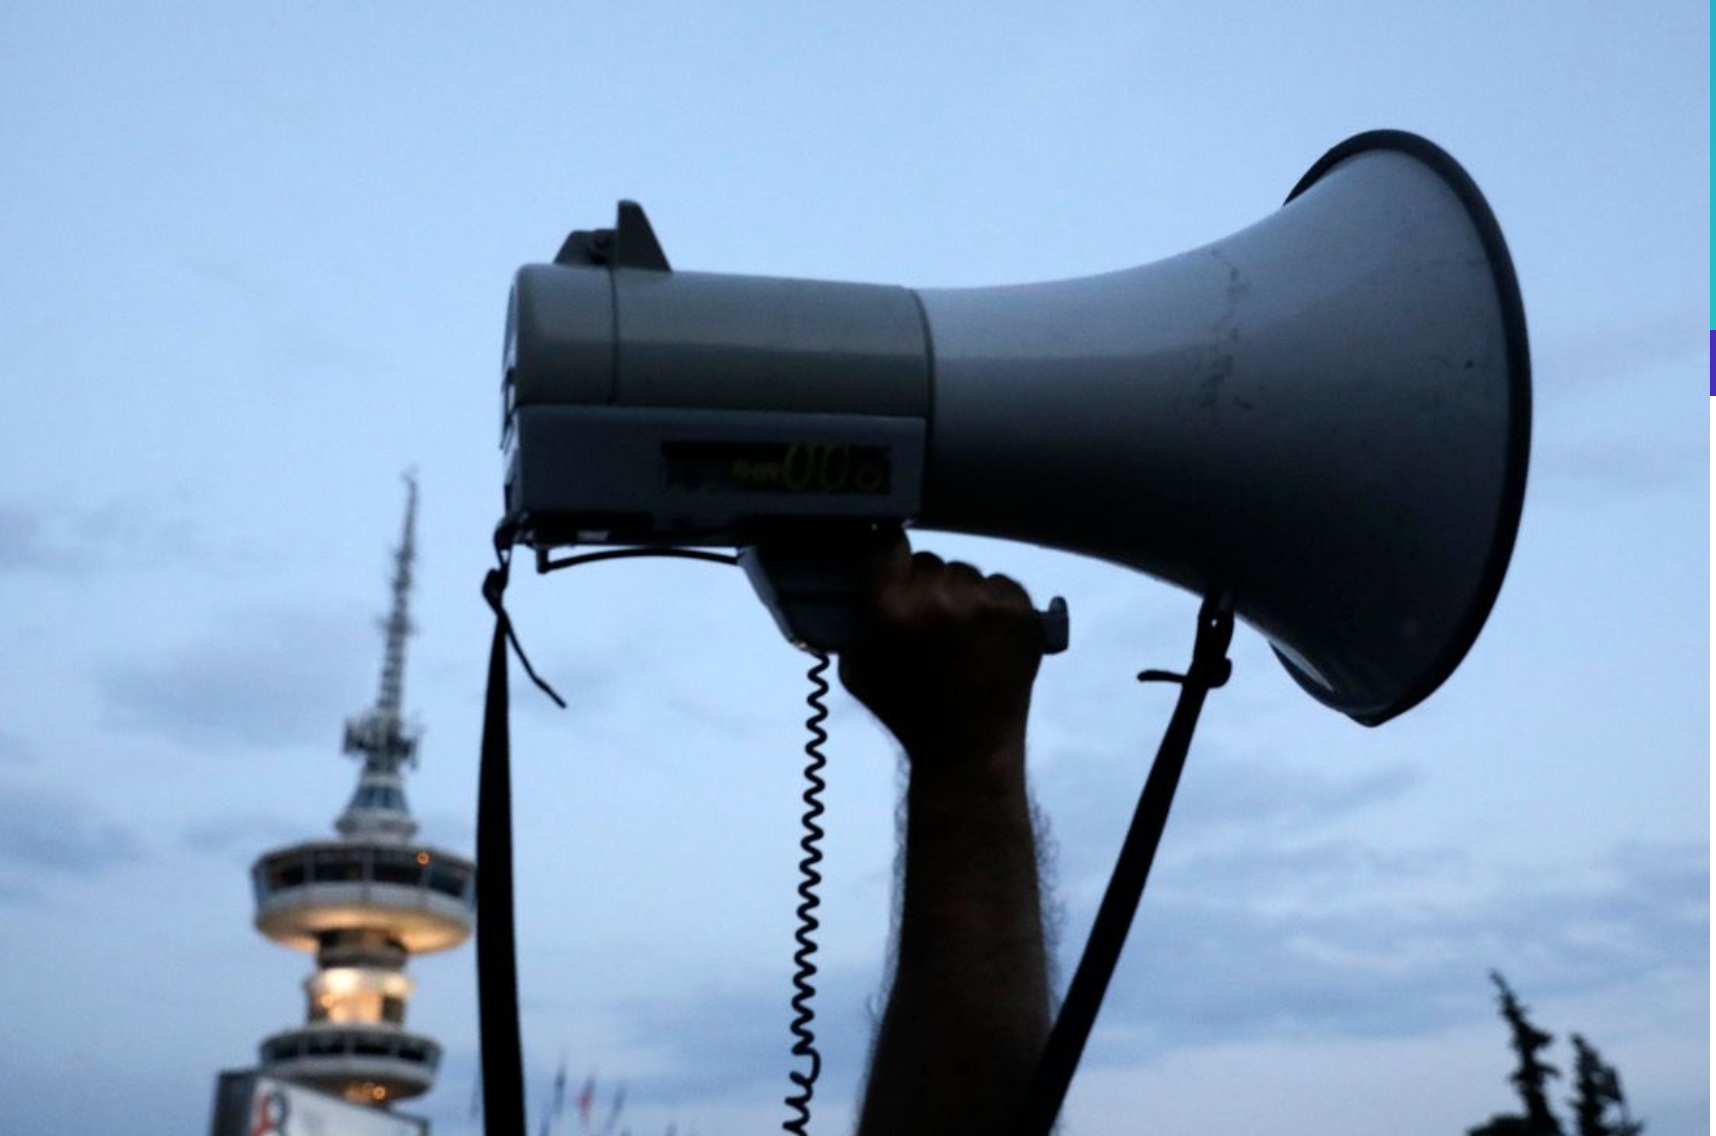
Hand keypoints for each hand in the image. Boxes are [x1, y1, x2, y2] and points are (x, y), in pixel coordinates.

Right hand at [838, 528, 1043, 769]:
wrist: (969, 750)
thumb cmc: (908, 710)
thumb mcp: (858, 667)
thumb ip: (851, 618)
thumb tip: (848, 574)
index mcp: (891, 611)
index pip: (886, 543)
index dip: (887, 556)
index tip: (891, 565)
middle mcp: (939, 601)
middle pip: (928, 561)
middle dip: (924, 587)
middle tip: (927, 625)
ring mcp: (985, 605)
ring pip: (965, 572)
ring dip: (960, 595)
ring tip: (959, 639)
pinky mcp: (1021, 612)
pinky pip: (999, 584)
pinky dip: (993, 604)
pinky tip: (985, 639)